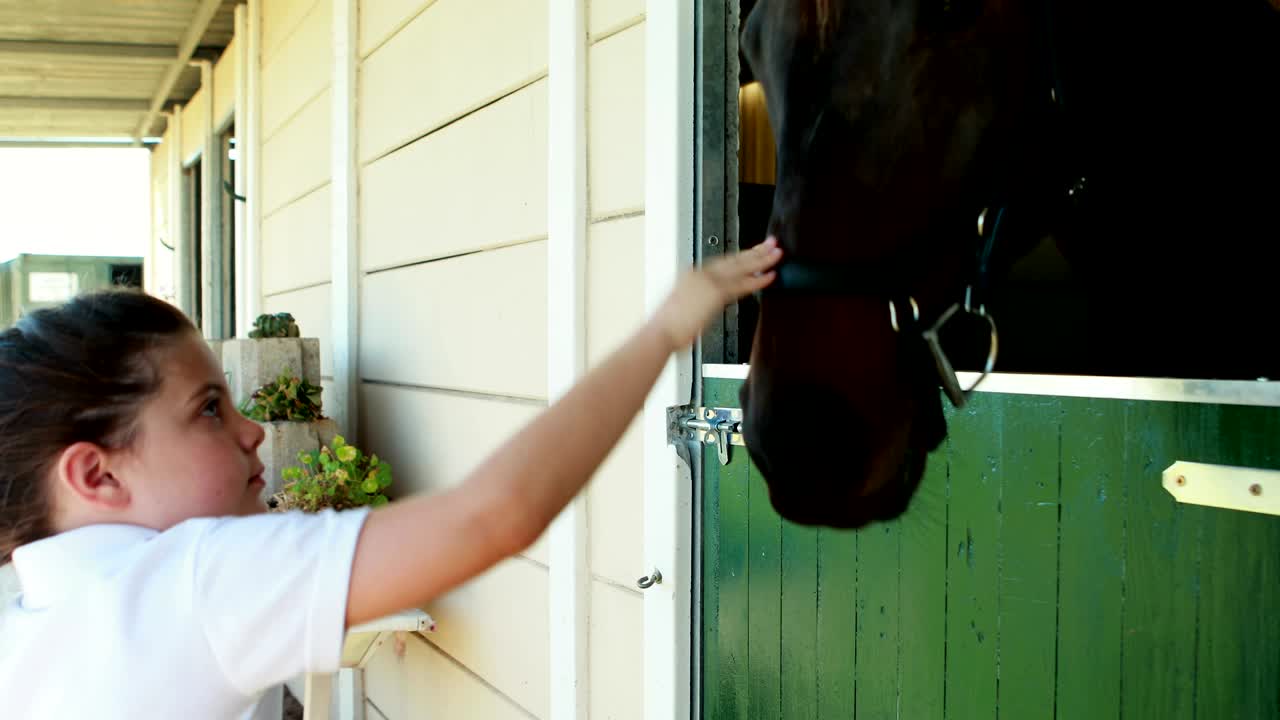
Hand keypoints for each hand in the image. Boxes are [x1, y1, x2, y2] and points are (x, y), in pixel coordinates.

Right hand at [652, 237, 782, 349]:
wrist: (661, 331)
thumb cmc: (667, 326)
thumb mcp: (681, 307)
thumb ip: (697, 301)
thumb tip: (705, 306)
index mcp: (692, 275)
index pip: (722, 262)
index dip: (740, 257)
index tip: (752, 252)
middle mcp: (701, 274)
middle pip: (734, 259)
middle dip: (755, 251)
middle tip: (771, 243)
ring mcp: (709, 281)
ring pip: (742, 267)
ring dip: (762, 260)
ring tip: (777, 253)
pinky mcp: (716, 293)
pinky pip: (743, 284)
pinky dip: (758, 279)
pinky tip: (770, 276)